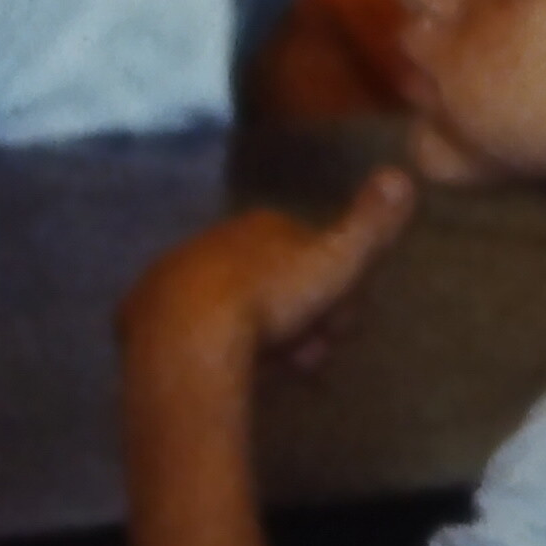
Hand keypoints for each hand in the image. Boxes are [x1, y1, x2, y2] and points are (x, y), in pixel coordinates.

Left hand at [125, 171, 421, 378]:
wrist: (187, 338)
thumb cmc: (269, 301)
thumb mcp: (337, 262)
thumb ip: (371, 223)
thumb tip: (402, 173)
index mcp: (261, 225)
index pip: (311, 253)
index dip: (333, 292)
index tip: (341, 328)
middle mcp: (215, 240)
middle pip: (272, 282)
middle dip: (298, 321)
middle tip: (309, 360)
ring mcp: (174, 275)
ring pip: (232, 308)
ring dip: (258, 339)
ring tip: (272, 372)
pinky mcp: (142, 314)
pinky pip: (188, 331)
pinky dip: (209, 347)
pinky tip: (224, 370)